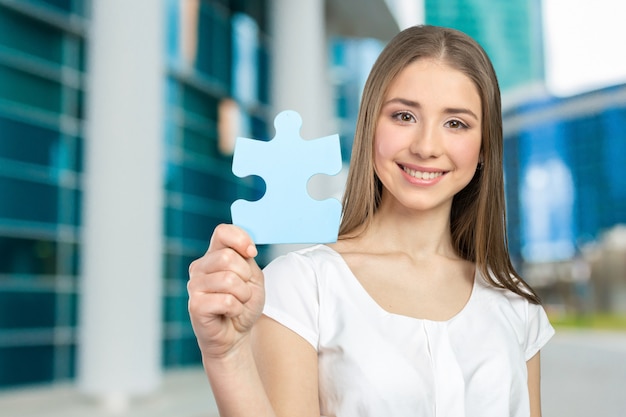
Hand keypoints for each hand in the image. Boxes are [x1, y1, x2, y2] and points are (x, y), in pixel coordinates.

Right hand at [188, 224, 264, 358]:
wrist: (235, 335)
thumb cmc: (243, 304)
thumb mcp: (252, 276)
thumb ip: (247, 258)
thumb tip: (247, 248)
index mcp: (213, 255)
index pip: (222, 232)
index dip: (240, 239)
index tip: (251, 253)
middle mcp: (200, 267)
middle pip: (228, 257)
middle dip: (245, 276)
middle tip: (243, 290)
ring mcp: (194, 286)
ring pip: (229, 280)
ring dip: (243, 295)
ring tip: (238, 302)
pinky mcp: (195, 306)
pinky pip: (227, 301)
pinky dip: (237, 309)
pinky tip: (230, 313)